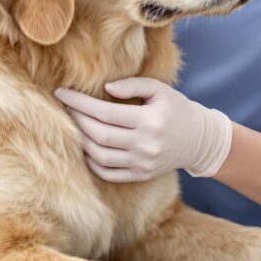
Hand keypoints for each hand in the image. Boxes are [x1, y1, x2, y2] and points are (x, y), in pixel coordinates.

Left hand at [54, 77, 231, 181]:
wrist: (199, 140)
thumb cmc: (176, 109)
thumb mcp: (160, 90)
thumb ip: (133, 85)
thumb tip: (106, 88)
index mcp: (149, 120)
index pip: (105, 112)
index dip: (79, 103)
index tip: (61, 93)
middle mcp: (145, 144)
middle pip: (99, 134)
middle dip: (77, 119)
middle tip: (65, 107)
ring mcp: (142, 163)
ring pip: (101, 156)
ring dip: (81, 140)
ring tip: (74, 125)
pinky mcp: (141, 175)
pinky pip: (109, 173)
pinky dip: (93, 162)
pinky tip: (87, 147)